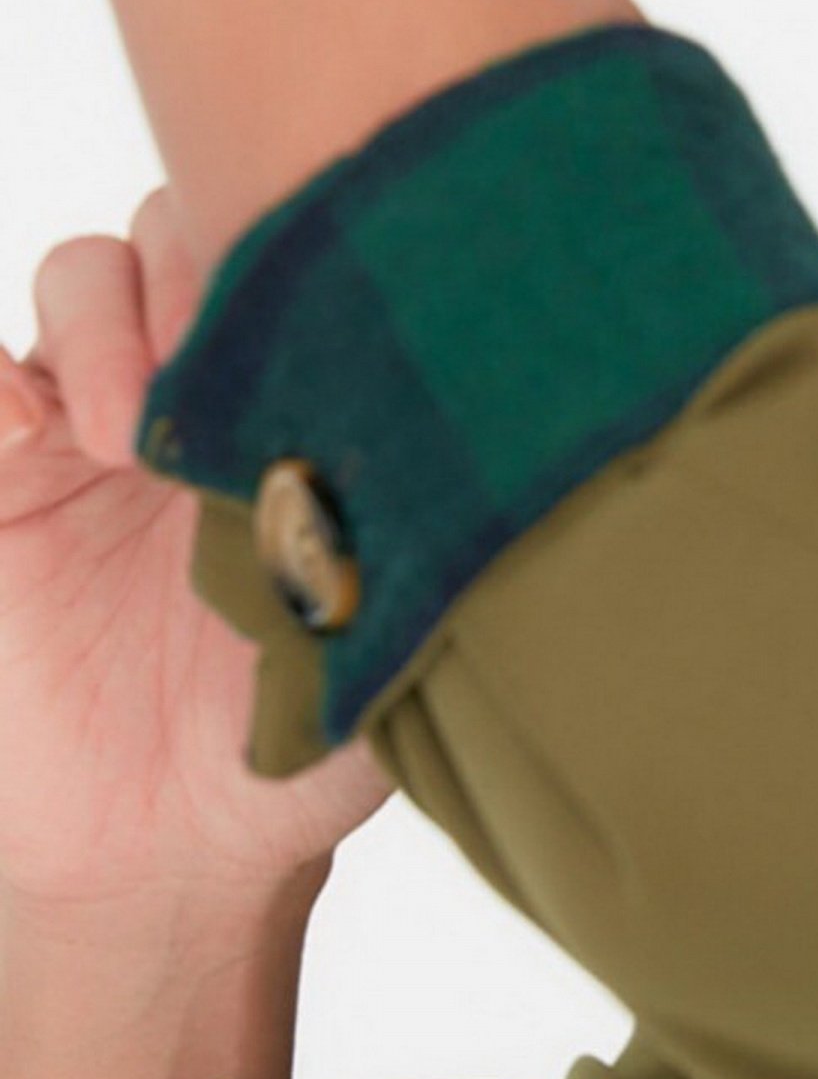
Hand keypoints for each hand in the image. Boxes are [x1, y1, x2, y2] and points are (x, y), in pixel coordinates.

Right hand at [0, 184, 394, 917]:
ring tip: (125, 437)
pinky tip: (27, 426)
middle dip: (206, 267)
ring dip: (105, 321)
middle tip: (218, 369)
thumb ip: (430, 552)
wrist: (181, 849)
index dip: (310, 263)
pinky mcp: (3, 477)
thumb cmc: (307, 743)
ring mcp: (90, 421)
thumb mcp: (394, 649)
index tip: (323, 344)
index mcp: (308, 407)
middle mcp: (202, 387)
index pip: (309, 259)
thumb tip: (507, 472)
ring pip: (84, 274)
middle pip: (190, 229)